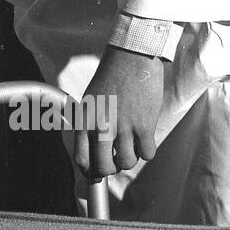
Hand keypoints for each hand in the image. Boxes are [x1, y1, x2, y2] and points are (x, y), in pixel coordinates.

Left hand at [73, 45, 164, 177]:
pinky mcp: (144, 125)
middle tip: (117, 160)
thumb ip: (90, 123)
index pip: (82, 158)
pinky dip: (147, 151)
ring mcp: (123, 127)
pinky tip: (144, 139)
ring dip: (130, 158)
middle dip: (112, 168)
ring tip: (131, 145)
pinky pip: (147, 154)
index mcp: (85, 119)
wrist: (132, 57)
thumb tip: (95, 148)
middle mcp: (101, 126)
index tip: (96, 172)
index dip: (90, 171)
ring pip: (127, 163)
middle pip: (105, 167)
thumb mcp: (90, 99)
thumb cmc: (112, 76)